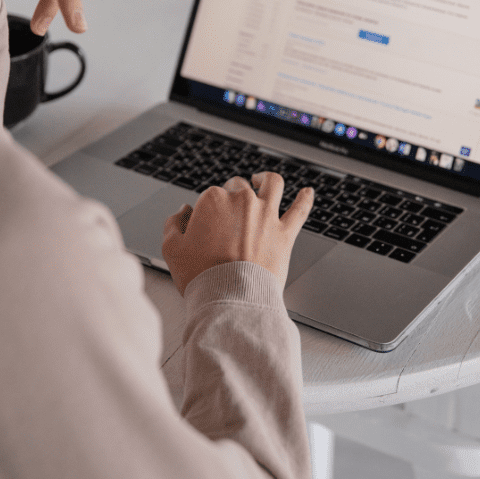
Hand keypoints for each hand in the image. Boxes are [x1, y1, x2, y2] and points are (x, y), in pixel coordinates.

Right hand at [162, 172, 313, 295]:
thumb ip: (174, 224)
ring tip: (262, 181)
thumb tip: (183, 211)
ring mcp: (266, 214)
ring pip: (272, 184)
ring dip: (266, 180)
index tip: (206, 225)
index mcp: (213, 200)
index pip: (210, 195)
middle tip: (229, 213)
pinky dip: (305, 199)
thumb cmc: (200, 275)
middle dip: (233, 195)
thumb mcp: (172, 249)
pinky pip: (300, 210)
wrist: (231, 298)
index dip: (207, 210)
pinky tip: (308, 192)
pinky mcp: (285, 232)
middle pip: (239, 187)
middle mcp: (242, 200)